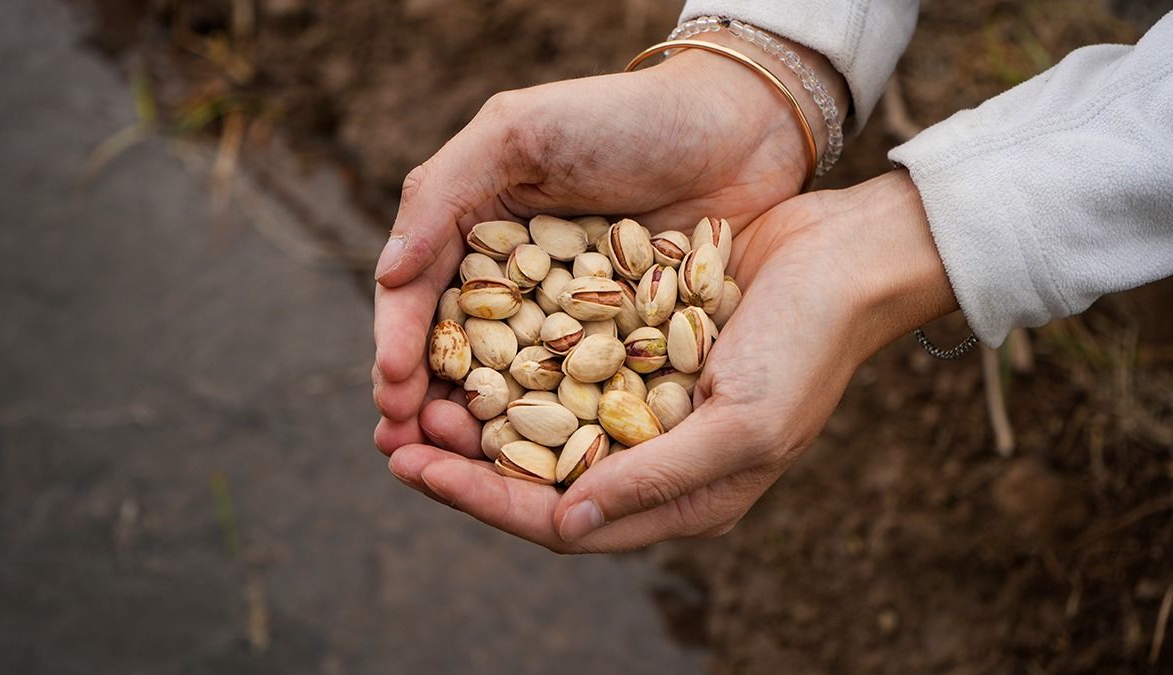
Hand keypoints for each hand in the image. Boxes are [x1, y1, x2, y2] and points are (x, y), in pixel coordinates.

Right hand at [373, 33, 848, 453]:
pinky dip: (558, 431)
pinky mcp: (627, 346)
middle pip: (459, 357)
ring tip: (458, 469)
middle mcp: (518, 285)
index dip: (399, 348)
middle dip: (429, 407)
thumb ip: (443, 193)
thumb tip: (387, 275)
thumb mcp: (519, 133)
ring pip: (515, 387)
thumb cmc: (623, 117)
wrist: (740, 126)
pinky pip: (584, 395)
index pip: (420, 300)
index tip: (392, 395)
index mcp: (477, 234)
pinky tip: (541, 465)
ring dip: (482, 433)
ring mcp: (573, 322)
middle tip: (409, 452)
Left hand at [386, 171, 959, 551]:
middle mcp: (655, 458)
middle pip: (536, 479)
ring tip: (416, 391)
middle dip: (463, 460)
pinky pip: (562, 368)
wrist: (845, 259)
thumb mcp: (744, 426)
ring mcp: (645, 402)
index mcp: (681, 496)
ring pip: (540, 425)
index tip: (412, 467)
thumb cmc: (809, 348)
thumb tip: (564, 525)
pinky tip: (470, 340)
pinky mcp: (639, 348)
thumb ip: (657, 479)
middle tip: (392, 434)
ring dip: (478, 412)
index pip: (559, 518)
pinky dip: (513, 363)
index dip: (480, 499)